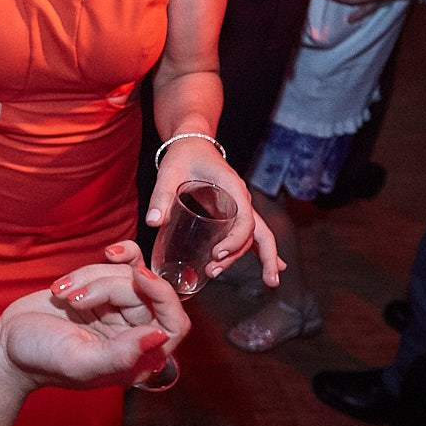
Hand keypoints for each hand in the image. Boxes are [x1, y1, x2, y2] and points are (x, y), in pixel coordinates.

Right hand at [5, 240, 189, 388]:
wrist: (8, 344)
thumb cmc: (41, 359)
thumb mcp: (79, 360)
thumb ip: (120, 354)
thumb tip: (159, 336)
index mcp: (137, 360)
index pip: (174, 323)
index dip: (163, 296)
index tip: (138, 276)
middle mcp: (133, 335)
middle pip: (145, 293)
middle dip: (108, 287)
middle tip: (74, 299)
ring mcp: (119, 312)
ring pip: (127, 274)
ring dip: (91, 277)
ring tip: (62, 295)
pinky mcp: (103, 292)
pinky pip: (116, 265)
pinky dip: (96, 264)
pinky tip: (73, 276)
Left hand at [145, 139, 276, 284]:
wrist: (192, 143)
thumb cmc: (183, 156)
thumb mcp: (169, 173)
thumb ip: (161, 197)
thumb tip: (154, 223)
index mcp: (232, 187)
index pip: (245, 218)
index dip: (235, 240)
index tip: (217, 255)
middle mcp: (241, 198)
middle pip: (261, 230)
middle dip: (265, 256)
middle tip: (260, 279)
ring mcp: (240, 206)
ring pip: (259, 235)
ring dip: (261, 257)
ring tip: (259, 281)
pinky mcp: (234, 213)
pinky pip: (252, 234)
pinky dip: (262, 251)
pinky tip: (271, 269)